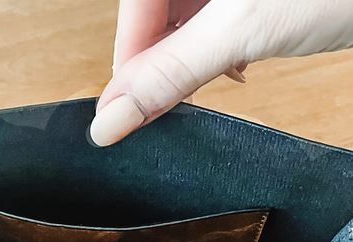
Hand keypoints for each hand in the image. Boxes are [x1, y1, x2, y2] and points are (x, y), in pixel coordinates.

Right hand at [90, 0, 352, 145]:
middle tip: (178, 100)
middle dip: (164, 61)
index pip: (131, 8)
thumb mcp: (241, 32)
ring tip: (223, 75)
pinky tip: (239, 63)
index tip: (127, 114)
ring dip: (193, 58)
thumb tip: (111, 120)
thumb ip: (169, 75)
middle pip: (153, 14)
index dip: (127, 64)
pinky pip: (213, 19)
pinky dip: (220, 48)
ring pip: (182, 19)